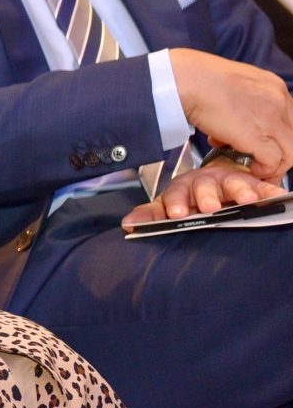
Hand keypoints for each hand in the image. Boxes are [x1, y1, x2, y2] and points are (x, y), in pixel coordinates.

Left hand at [122, 163, 283, 227]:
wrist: (215, 182)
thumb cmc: (190, 197)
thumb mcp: (170, 204)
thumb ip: (152, 215)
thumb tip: (129, 225)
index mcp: (184, 188)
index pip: (176, 194)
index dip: (176, 203)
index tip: (177, 213)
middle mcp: (207, 183)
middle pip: (206, 187)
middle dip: (206, 196)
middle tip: (209, 206)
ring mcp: (230, 182)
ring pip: (235, 184)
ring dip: (241, 191)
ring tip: (248, 201)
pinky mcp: (253, 185)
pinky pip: (263, 188)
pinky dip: (269, 192)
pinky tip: (278, 197)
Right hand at [170, 49, 292, 178]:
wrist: (185, 79)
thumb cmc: (196, 78)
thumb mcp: (233, 83)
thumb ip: (244, 100)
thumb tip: (240, 119)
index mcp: (273, 86)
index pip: (290, 119)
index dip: (279, 137)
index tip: (269, 147)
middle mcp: (279, 101)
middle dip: (281, 154)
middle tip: (265, 163)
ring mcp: (271, 118)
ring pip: (290, 152)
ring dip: (274, 165)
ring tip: (256, 168)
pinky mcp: (257, 136)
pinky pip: (272, 161)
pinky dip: (263, 169)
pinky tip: (250, 168)